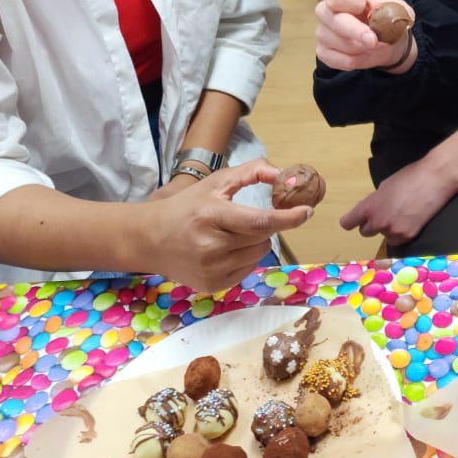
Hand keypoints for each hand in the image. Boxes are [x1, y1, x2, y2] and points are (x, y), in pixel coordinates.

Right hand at [134, 158, 312, 293]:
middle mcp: (211, 245)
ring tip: (232, 234)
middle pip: (263, 237)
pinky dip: (246, 257)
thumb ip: (251, 172)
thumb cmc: (186, 207)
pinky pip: (248, 269)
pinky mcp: (213, 285)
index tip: (307, 211)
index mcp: (212, 215)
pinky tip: (226, 249)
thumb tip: (283, 174)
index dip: (289, 218)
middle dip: (267, 226)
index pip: (260, 221)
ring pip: (259, 254)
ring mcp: (212, 269)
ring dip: (256, 242)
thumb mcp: (215, 182)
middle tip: (248, 218)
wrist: (150, 239)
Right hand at [315, 0, 415, 73]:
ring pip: (341, 44)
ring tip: (375, 44)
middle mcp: (325, 10)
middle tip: (374, 41)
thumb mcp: (395, 8)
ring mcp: (322, 32)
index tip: (367, 8)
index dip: (353, 5)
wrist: (385, 40)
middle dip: (357, 33)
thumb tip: (387, 12)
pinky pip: (339, 60)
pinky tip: (364, 54)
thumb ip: (393, 8)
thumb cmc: (385, 17)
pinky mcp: (323, 51)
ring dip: (363, 48)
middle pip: (334, 21)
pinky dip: (357, 61)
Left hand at [340, 158, 456, 250]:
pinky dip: (400, 233)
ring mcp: (393, 230)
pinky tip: (408, 221)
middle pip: (365, 232)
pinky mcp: (408, 236)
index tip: (353, 221)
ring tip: (400, 215)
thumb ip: (374, 202)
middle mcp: (378, 221)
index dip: (350, 221)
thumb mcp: (384, 187)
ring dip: (387, 229)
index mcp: (369, 207)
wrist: (434, 179)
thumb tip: (372, 211)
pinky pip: (397, 240)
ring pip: (383, 236)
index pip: (349, 222)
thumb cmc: (409, 177)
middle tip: (384, 214)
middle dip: (371, 224)